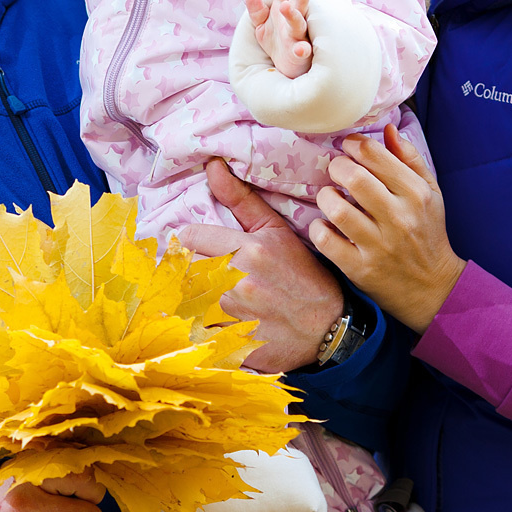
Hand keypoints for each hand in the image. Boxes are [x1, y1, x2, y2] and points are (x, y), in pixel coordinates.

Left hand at [173, 160, 342, 371]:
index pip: (189, 237)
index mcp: (249, 250)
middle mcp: (237, 283)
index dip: (192, 240)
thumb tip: (212, 165)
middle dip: (190, 268)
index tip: (200, 246)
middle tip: (205, 272)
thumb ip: (240, 199)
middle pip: (184, 268)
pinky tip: (212, 323)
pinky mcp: (232, 346)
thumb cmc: (301, 274)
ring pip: (186, 300)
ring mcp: (234, 319)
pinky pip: (196, 334)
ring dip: (192, 298)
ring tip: (208, 296)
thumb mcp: (276, 230)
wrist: (328, 327)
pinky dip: (198, 328)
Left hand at [244, 0, 312, 78]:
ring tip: (286, 7)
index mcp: (284, 8)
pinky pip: (302, 50)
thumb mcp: (261, 22)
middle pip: (298, 3)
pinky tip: (301, 49)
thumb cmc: (276, 39)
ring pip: (298, 24)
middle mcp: (292, 20)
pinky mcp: (299, 54)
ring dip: (293, 15)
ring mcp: (297, 36)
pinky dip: (302, 50)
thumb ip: (256, 7)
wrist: (285, 65)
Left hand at [311, 125, 464, 333]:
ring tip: (330, 198)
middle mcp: (398, 218)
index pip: (375, 156)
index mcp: (416, 194)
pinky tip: (325, 225)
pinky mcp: (361, 268)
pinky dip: (319, 229)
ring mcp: (379, 245)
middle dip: (337, 166)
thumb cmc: (427, 233)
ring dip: (326, 197)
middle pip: (353, 178)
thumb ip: (409, 159)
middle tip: (336, 170)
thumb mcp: (430, 193)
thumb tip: (388, 128)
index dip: (353, 145)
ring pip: (337, 209)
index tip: (348, 148)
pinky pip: (327, 242)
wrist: (434, 288)